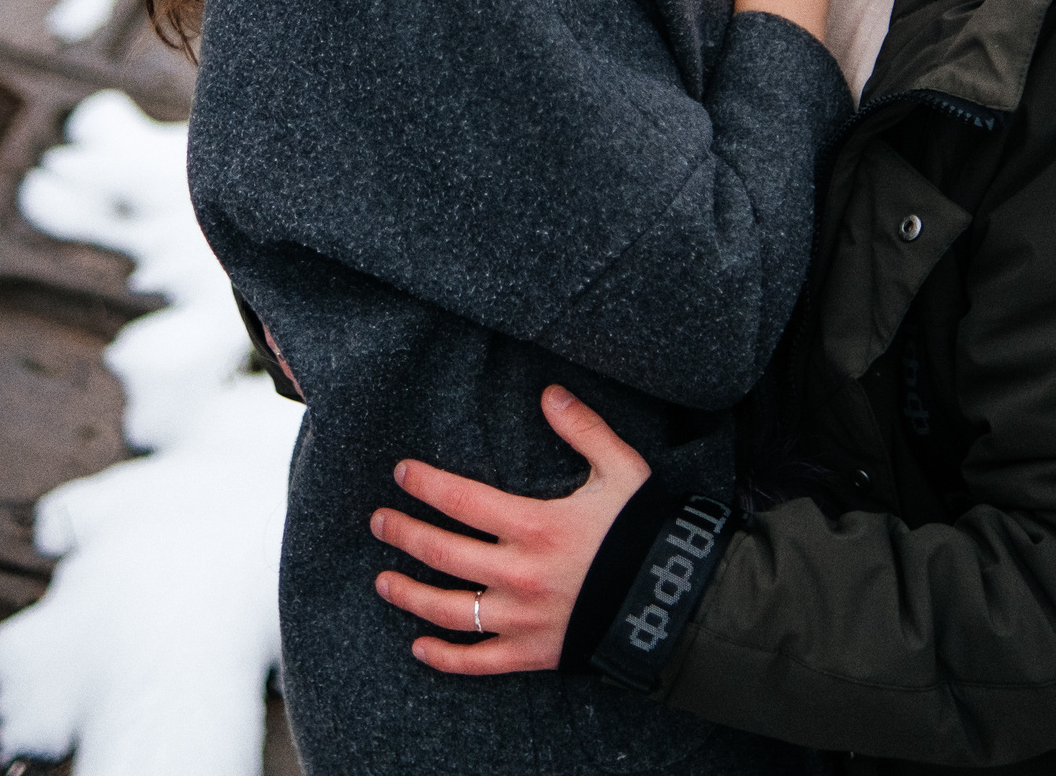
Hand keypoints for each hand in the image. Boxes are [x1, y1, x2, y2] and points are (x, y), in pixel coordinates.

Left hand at [371, 386, 643, 676]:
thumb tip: (550, 393)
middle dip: (402, 534)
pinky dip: (445, 657)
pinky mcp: (532, 654)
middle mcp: (519, 574)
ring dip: (408, 595)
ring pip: (448, 610)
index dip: (424, 484)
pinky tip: (419, 647)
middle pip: (441, 552)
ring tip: (383, 581)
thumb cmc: (646, 532)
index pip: (460, 500)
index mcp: (535, 526)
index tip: (400, 474)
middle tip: (378, 522)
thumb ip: (584, 429)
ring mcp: (522, 619)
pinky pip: (478, 662)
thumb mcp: (623, 471)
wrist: (677, 605)